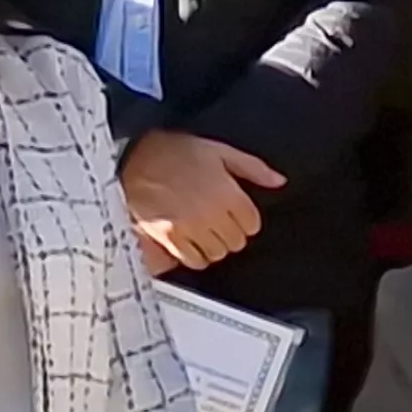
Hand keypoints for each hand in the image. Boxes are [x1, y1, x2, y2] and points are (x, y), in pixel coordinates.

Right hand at [120, 131, 286, 272]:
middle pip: (236, 242)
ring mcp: (189, 227)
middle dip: (230, 233)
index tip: (235, 214)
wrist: (133, 157)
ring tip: (202, 231)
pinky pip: (192, 260)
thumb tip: (278, 181)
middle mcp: (211, 212)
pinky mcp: (169, 237)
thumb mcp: (218, 150)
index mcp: (227, 191)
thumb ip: (252, 168)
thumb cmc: (174, 151)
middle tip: (217, 222)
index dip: (245, 220)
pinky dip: (194, 255)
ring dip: (213, 246)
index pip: (252, 224)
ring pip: (217, 254)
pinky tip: (188, 241)